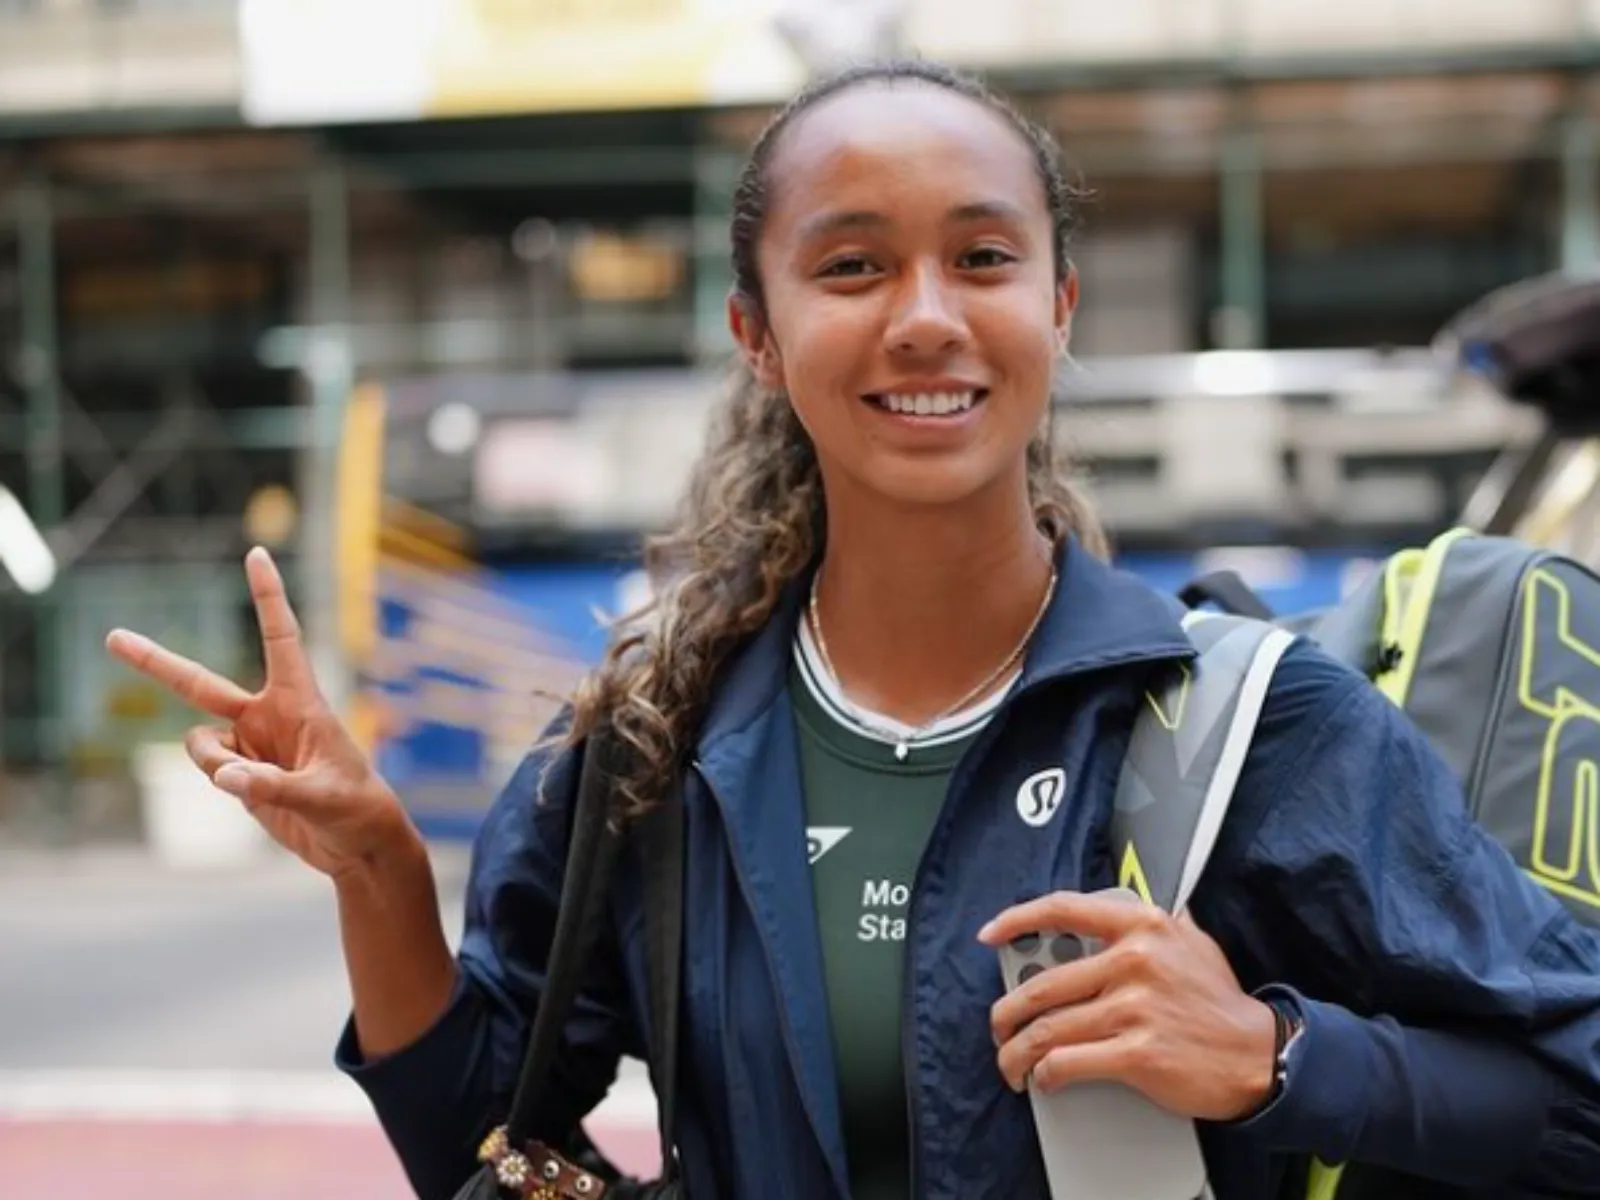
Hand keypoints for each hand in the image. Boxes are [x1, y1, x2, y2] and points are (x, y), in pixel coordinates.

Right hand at [106, 547, 414, 881]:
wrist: (356, 844)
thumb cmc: (356, 808)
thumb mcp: (321, 797)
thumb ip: (271, 787)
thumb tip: (223, 777)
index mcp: (300, 701)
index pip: (281, 637)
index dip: (267, 595)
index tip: (256, 553)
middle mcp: (268, 714)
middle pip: (200, 683)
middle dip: (155, 662)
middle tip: (112, 637)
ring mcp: (250, 743)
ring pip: (200, 743)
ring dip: (215, 764)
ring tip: (258, 782)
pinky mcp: (240, 773)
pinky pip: (210, 770)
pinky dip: (221, 782)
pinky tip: (252, 792)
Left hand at [978, 891, 1276, 1121]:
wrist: (1260, 1055)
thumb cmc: (1219, 1001)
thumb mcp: (1191, 941)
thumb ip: (1152, 921)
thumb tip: (1117, 905)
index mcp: (1142, 926)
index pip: (1062, 910)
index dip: (1017, 920)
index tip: (990, 935)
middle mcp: (1135, 960)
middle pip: (1042, 984)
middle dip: (1007, 1013)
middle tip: (999, 1027)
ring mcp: (1134, 1008)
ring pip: (1047, 1029)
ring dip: (1017, 1052)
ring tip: (1012, 1063)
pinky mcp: (1137, 1054)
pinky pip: (1068, 1063)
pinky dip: (1047, 1074)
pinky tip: (1046, 1079)